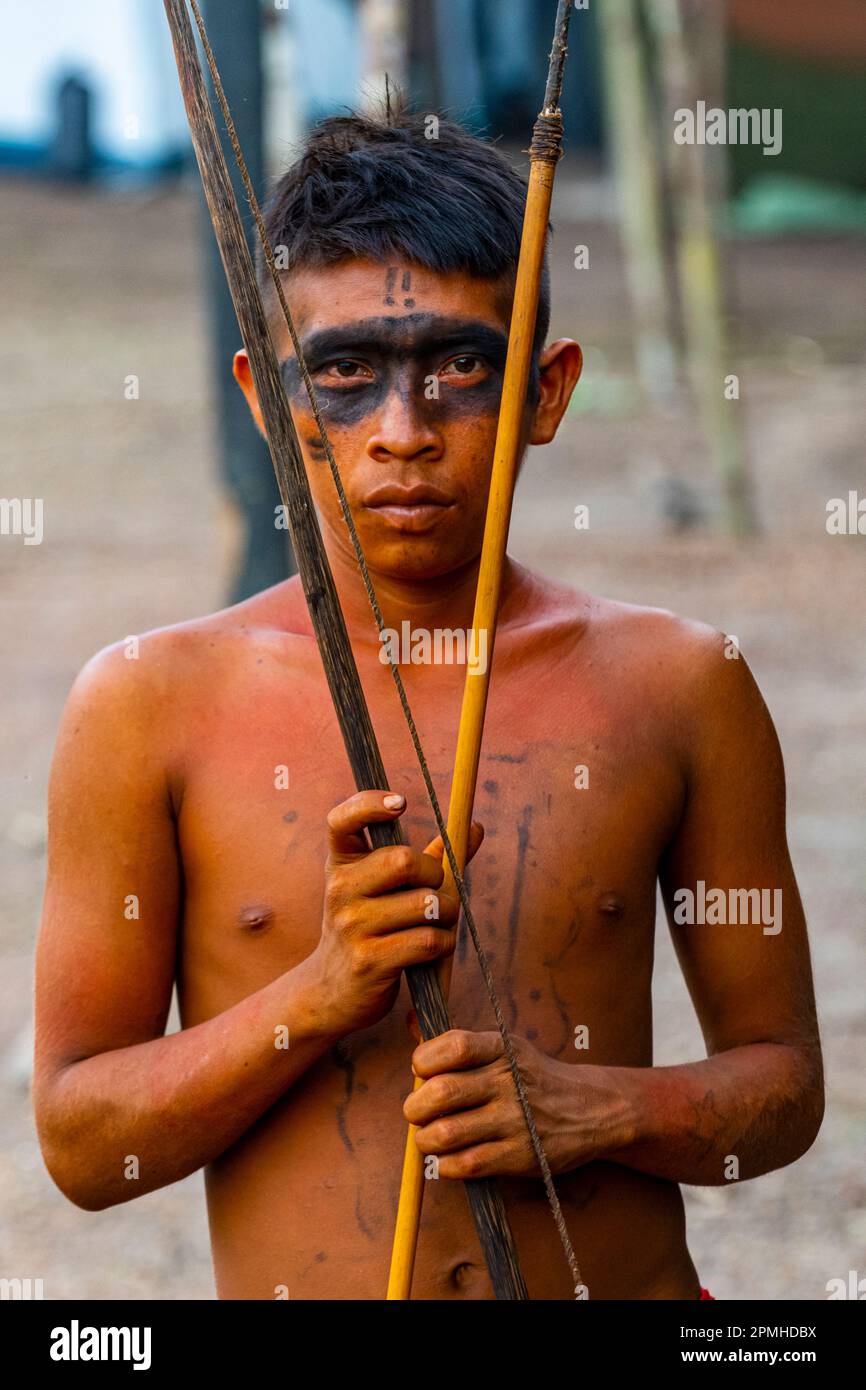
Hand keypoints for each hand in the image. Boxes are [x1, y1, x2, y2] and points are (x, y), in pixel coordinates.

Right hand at [305, 791, 482, 1037]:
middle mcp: (340, 890)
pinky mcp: (369, 961)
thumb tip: (474, 826)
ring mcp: (351, 926)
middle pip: (403, 861)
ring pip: (425, 904)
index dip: (369, 804)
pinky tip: (435, 946)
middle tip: (436, 890)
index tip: (401, 802)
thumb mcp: (383, 888)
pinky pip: (428, 940)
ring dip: (447, 913)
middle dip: (436, 875)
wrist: (332, 990)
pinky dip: (444, 942)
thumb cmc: (369, 928)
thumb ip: (429, 857)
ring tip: (438, 922)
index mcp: (341, 864)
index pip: (342, 820)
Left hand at [403, 1029, 631, 1178]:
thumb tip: (410, 1021)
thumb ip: (457, 1041)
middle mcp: (508, 1081)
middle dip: (415, 1106)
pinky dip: (445, 1164)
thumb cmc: (533, 1077)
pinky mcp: (519, 1156)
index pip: (452, 1046)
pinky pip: (466, 1164)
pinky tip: (447, 1158)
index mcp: (502, 1048)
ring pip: (447, 1133)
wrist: (591, 1109)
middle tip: (416, 1111)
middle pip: (442, 1092)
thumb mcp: (505, 1047)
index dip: (424, 1060)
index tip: (421, 1070)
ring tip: (429, 1137)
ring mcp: (515, 1120)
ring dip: (425, 1139)